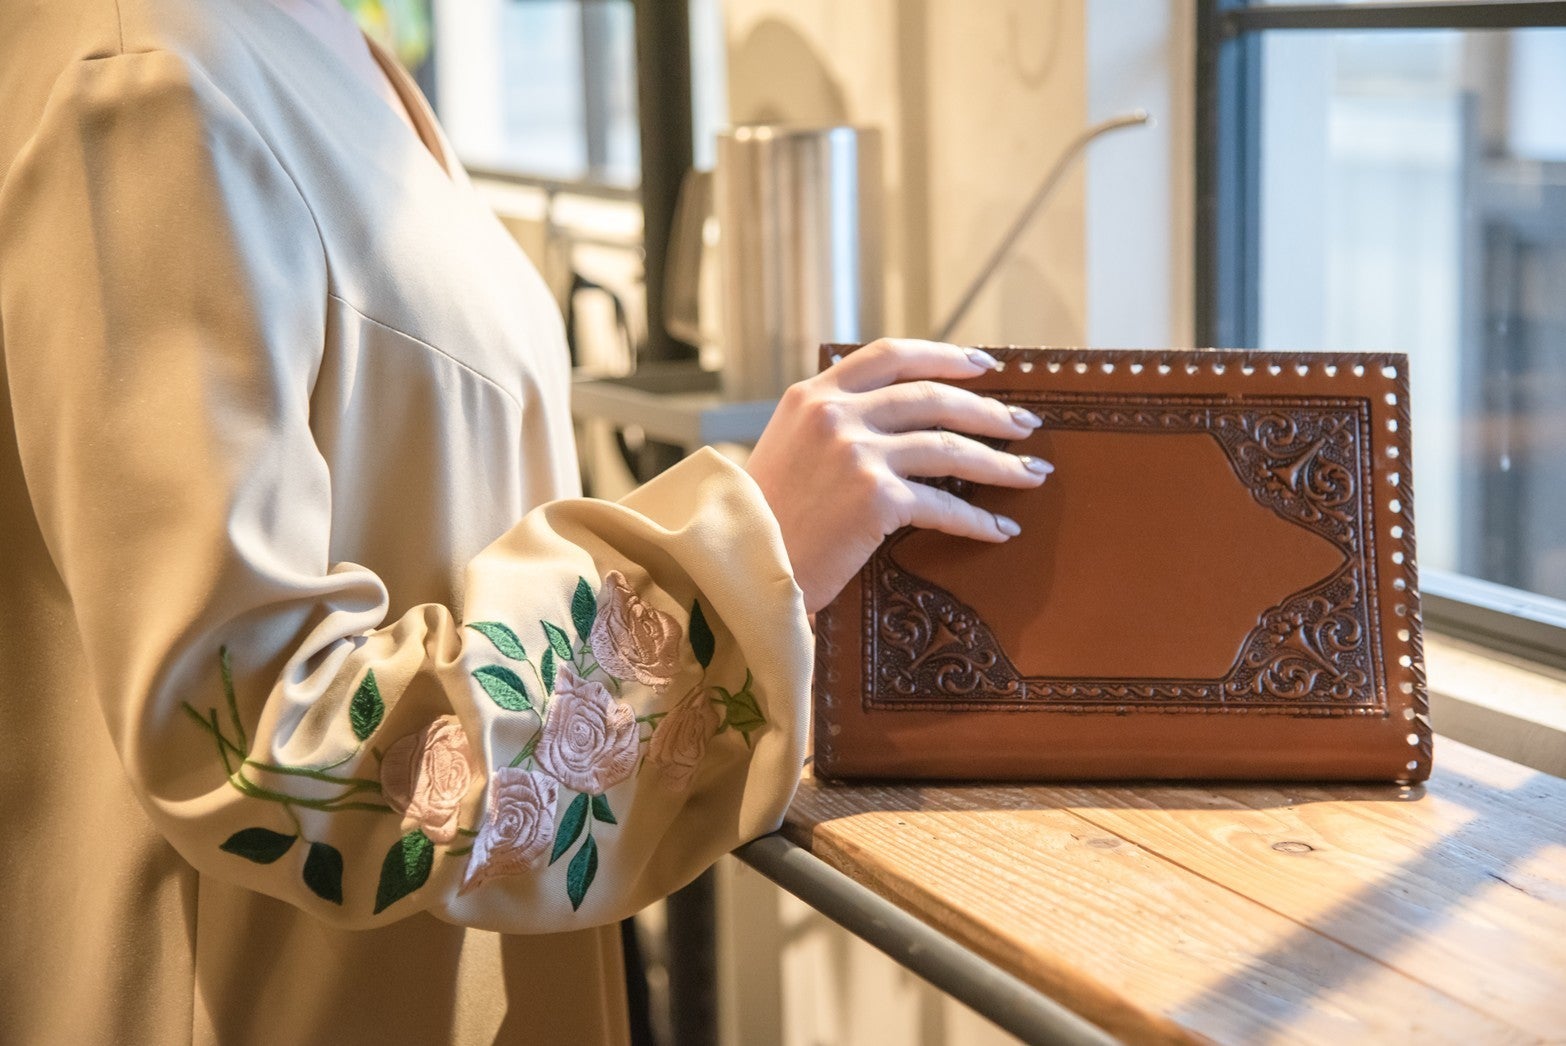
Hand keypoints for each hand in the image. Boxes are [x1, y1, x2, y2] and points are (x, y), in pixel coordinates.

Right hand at [745, 338, 1051, 612]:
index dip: (943, 356)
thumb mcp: (787, 448)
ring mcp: (857, 454)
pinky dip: (978, 519)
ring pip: (948, 447)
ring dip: (999, 463)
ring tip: (1030, 474)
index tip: (983, 365)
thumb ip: (831, 424)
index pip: (890, 355)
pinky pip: (944, 504)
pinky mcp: (875, 499)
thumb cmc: (763, 520)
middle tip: (1025, 425)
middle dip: (989, 412)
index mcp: (813, 395)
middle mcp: (837, 415)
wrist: (737, 568)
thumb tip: (900, 423)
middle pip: (932, 397)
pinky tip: (1001, 529)